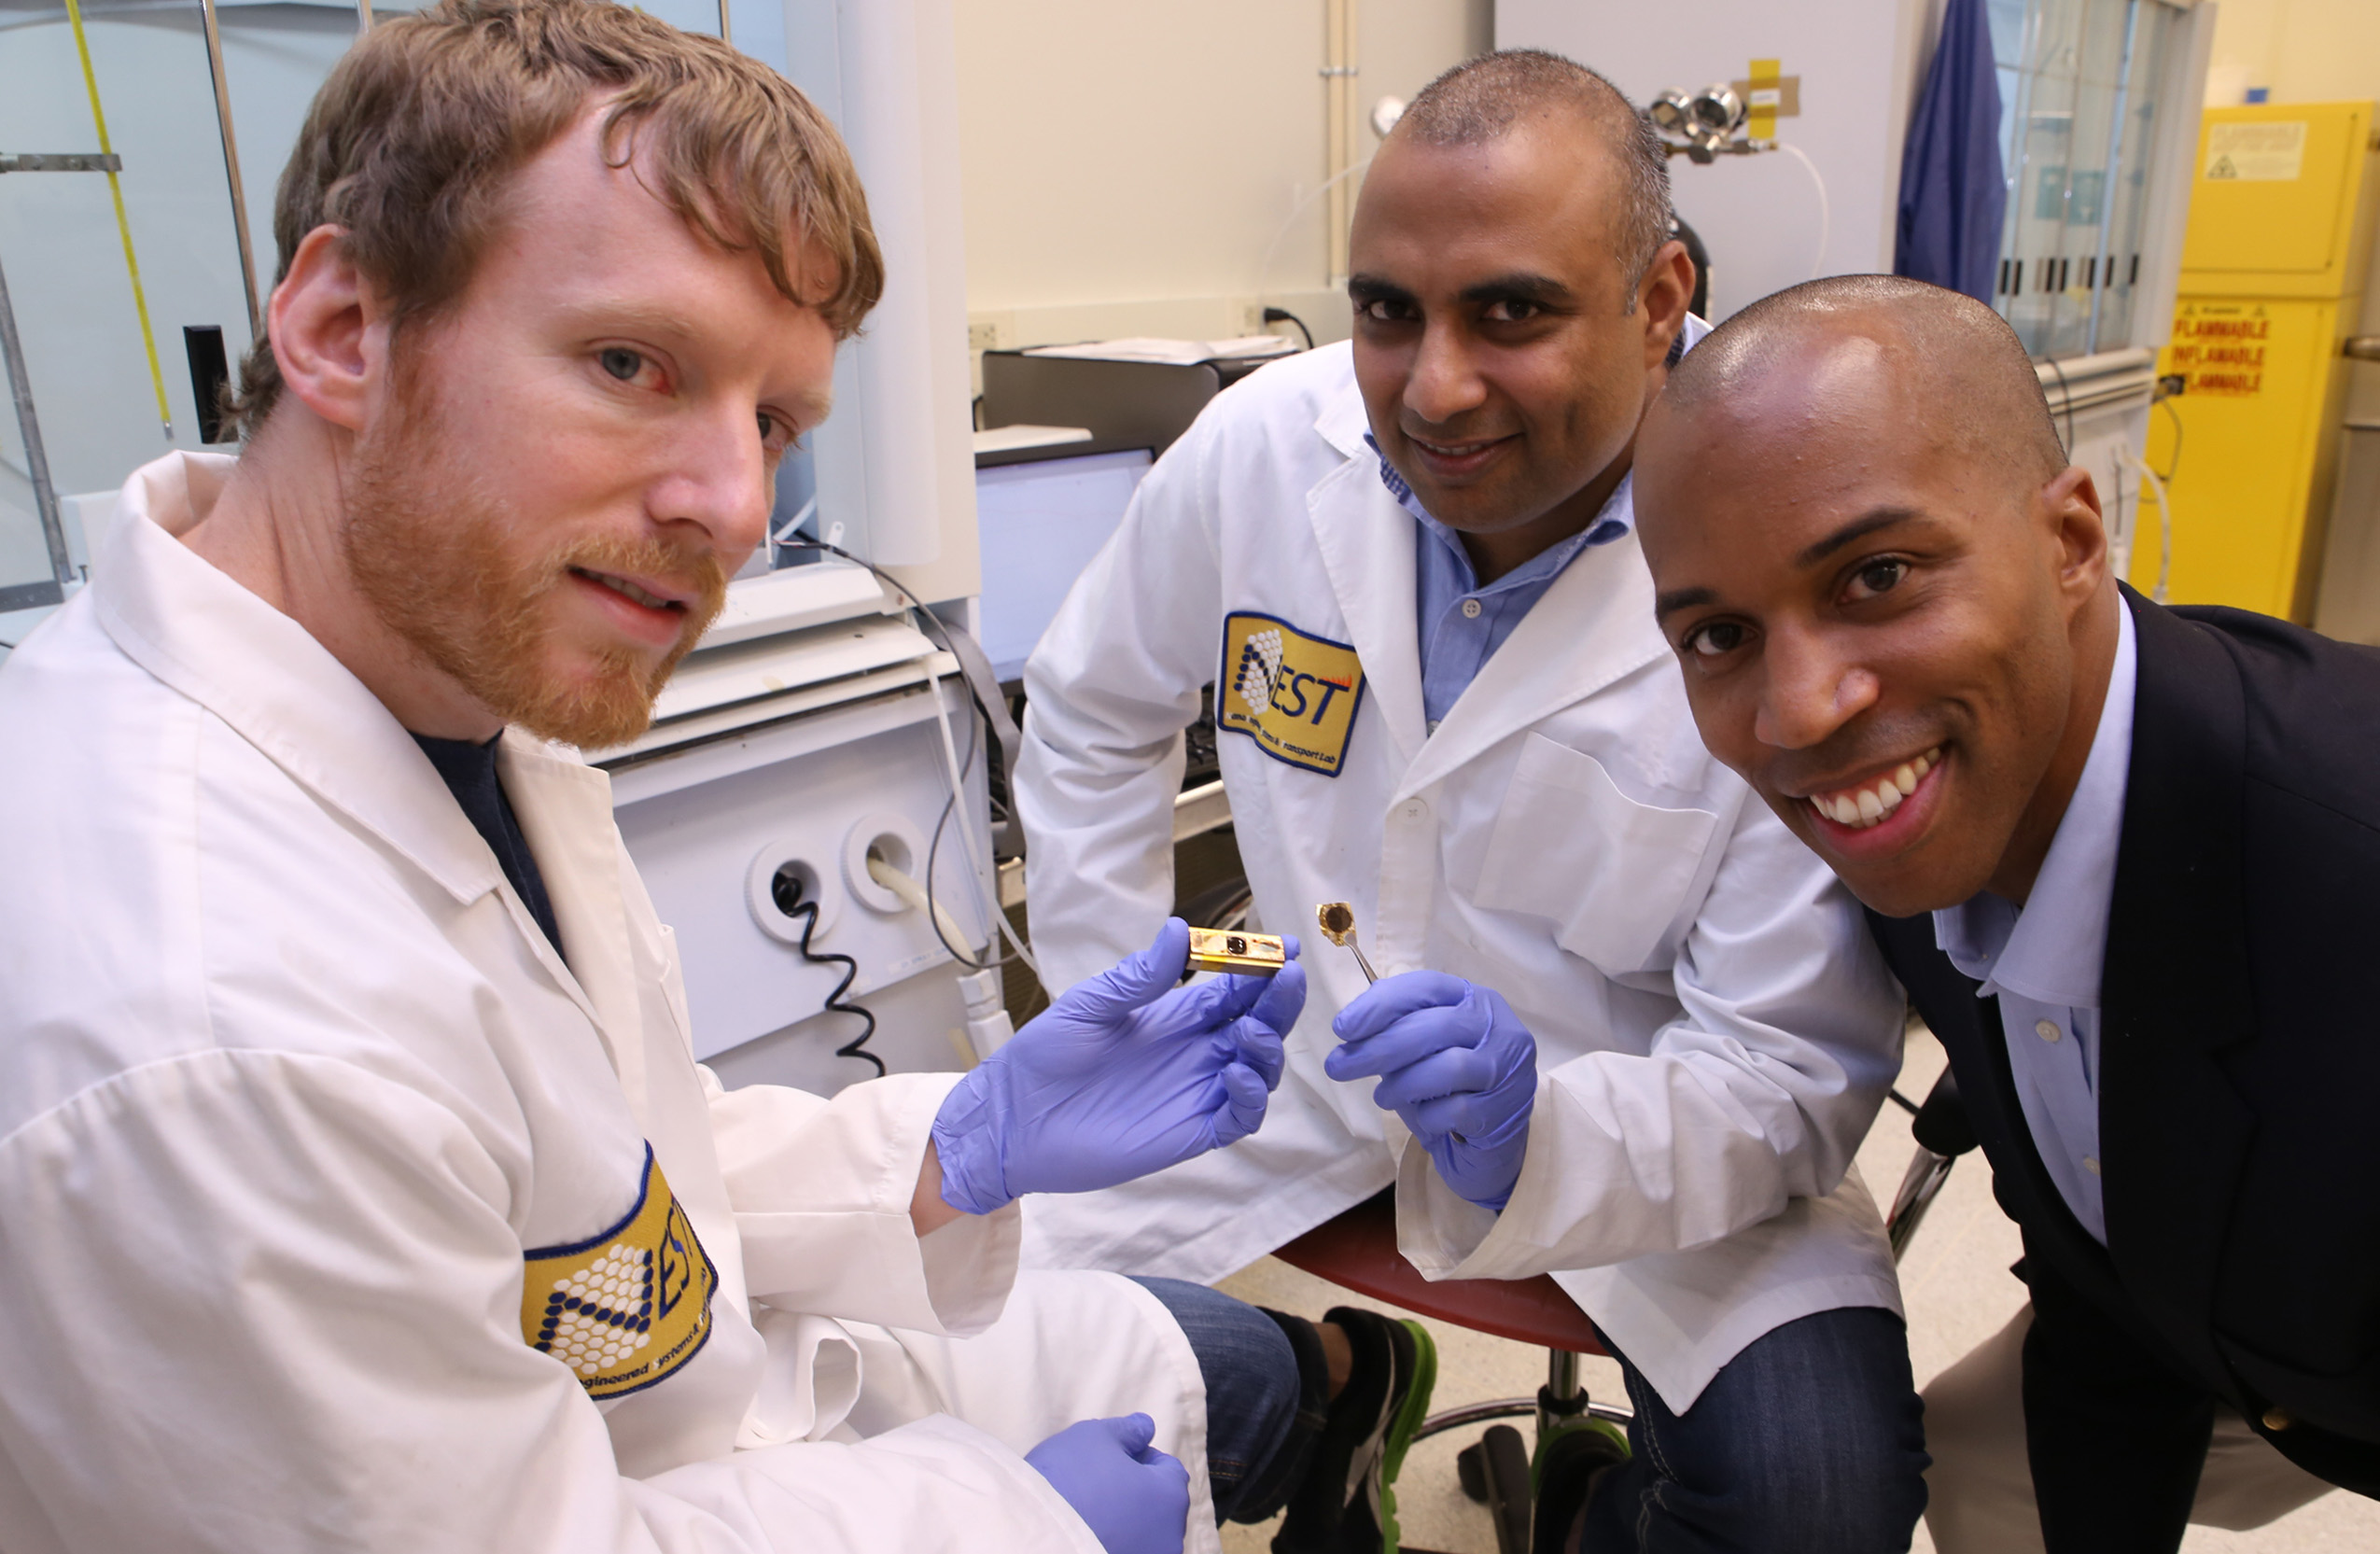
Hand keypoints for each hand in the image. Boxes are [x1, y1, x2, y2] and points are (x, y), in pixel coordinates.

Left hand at [931, 919, 1306, 1213]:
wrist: (1012, 1119)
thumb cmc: (1044, 1058)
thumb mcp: (1091, 1006)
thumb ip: (1139, 977)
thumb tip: (1179, 930)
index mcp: (1174, 1017)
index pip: (1234, 988)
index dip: (1263, 967)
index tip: (1287, 944)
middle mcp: (1193, 1053)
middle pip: (1258, 1024)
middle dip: (1279, 1001)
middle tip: (1288, 976)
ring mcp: (1194, 1093)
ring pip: (1259, 1070)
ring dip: (1268, 1047)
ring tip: (1250, 1029)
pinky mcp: (1188, 1133)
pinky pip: (1238, 1117)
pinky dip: (1249, 1096)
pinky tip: (1236, 1073)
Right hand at [1026, 1414, 1189, 1553]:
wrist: (1036, 1534)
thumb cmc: (1069, 1480)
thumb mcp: (1097, 1436)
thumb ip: (1129, 1430)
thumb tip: (1145, 1427)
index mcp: (1171, 1497)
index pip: (1168, 1468)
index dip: (1140, 1456)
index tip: (1112, 1457)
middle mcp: (1170, 1536)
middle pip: (1157, 1503)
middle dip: (1134, 1489)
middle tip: (1096, 1482)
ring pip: (1142, 1532)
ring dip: (1123, 1519)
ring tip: (1087, 1510)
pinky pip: (1124, 1549)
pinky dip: (1111, 1540)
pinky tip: (1085, 1531)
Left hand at [1326, 971, 1536, 1211]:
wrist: (1491, 1143)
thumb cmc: (1450, 1086)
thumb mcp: (1423, 1050)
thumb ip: (1395, 1030)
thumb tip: (1349, 1027)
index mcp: (1476, 1000)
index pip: (1428, 986)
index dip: (1382, 1003)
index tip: (1343, 1028)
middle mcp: (1499, 1027)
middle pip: (1435, 1026)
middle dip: (1379, 1047)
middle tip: (1338, 1066)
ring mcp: (1507, 1069)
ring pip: (1448, 1066)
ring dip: (1402, 1083)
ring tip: (1382, 1097)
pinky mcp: (1505, 1110)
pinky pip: (1457, 1110)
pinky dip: (1428, 1116)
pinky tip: (1422, 1120)